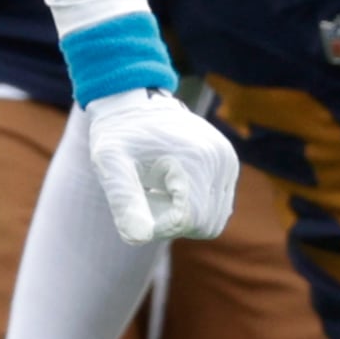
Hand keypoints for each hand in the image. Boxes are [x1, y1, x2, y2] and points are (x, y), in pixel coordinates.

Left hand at [84, 87, 240, 243]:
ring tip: (157, 189)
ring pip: (214, 221)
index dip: (160, 227)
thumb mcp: (110, 163)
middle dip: (173, 222)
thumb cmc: (119, 134)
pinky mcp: (229, 165)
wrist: (136, 101)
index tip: (137, 207)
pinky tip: (170, 185)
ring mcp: (229, 162)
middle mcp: (220, 160)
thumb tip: (139, 237)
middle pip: (206, 225)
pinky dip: (194, 207)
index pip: (190, 221)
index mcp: (195, 160)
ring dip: (184, 216)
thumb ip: (123, 199)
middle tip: (145, 197)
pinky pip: (217, 208)